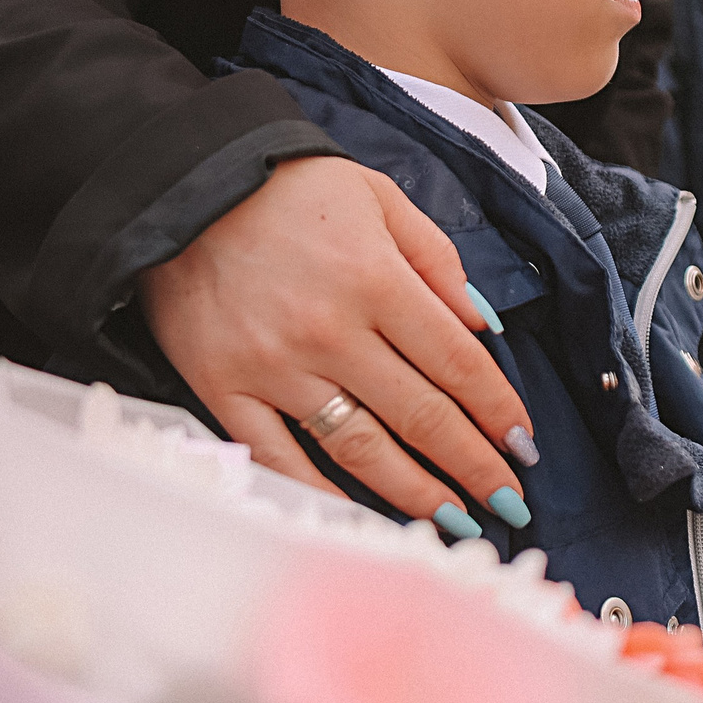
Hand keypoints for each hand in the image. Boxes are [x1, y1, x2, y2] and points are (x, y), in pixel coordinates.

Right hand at [141, 156, 532, 526]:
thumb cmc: (287, 187)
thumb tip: (483, 325)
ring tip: (454, 520)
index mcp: (376, 279)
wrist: (180, 183)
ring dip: (416, 491)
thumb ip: (435, 258)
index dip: (497, 411)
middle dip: (473, 464)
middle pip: (420, 415)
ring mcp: (275, 366)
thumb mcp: (378, 195)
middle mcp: (330, 330)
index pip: (456, 363)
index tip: (522, 446)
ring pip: (360, 447)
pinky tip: (361, 519)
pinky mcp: (224, 388)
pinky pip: (280, 458)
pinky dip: (322, 495)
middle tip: (507, 501)